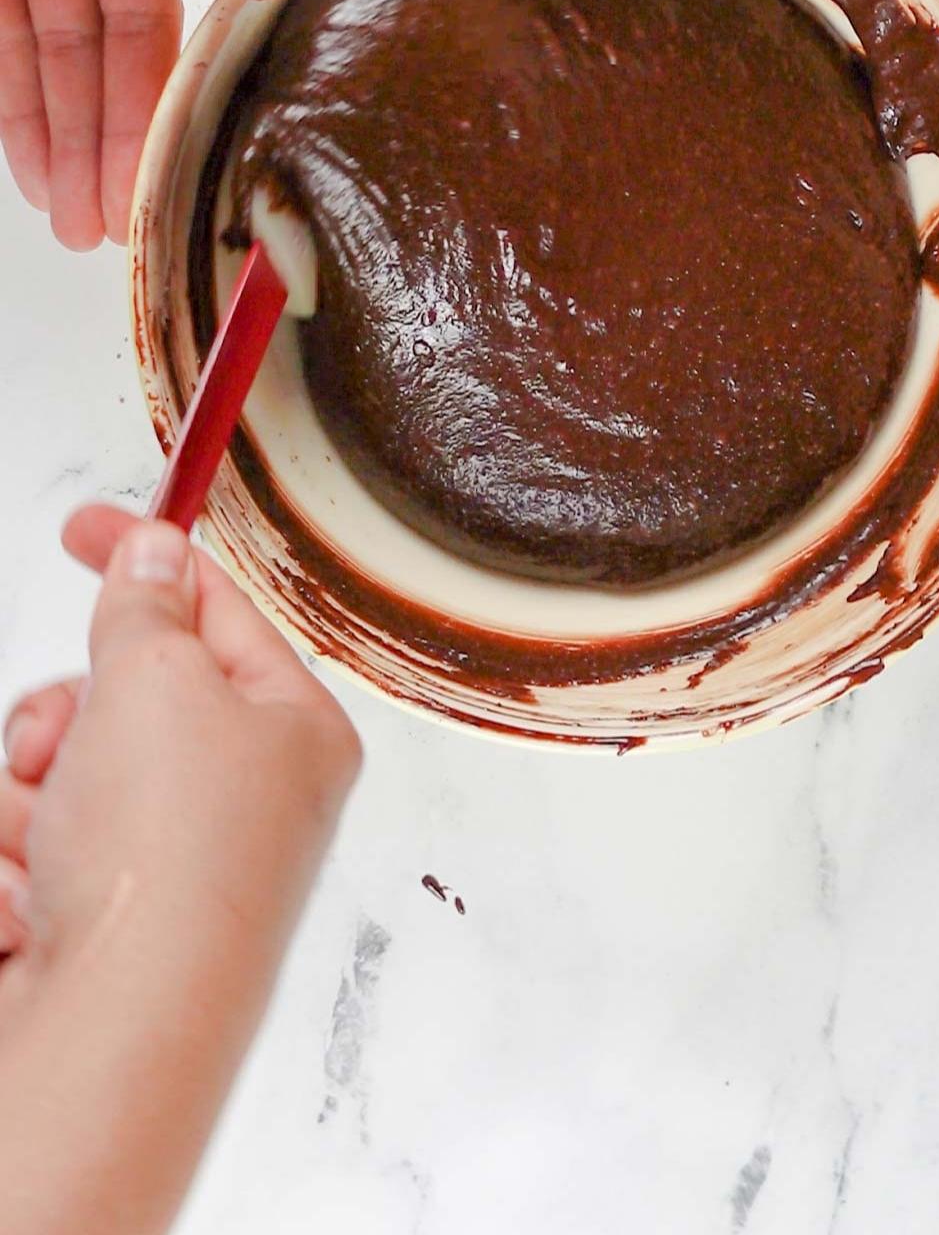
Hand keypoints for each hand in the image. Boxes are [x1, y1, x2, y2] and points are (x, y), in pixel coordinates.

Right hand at [0, 507, 360, 1234]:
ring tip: (48, 841)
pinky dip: (16, 858)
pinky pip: (32, 841)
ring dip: (29, 793)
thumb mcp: (158, 681)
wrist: (115, 1027)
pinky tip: (32, 900)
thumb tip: (156, 551)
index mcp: (294, 732)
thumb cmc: (168, 857)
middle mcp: (243, 798)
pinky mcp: (102, 918)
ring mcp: (169, 865)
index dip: (148, 562)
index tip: (82, 527)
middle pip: (125, 699)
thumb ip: (146, 604)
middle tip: (62, 745)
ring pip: (60, 772)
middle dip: (66, 716)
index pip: (219, 613)